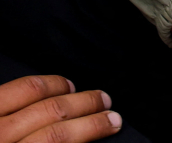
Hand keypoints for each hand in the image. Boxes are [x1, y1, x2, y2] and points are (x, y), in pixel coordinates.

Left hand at [0, 75, 119, 141]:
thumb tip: (86, 139)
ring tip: (81, 92)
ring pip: (33, 91)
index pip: (59, 137)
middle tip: (106, 102)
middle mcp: (1, 135)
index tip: (111, 124)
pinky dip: (38, 83)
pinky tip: (51, 86)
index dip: (91, 127)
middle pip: (53, 111)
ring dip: (64, 88)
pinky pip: (13, 86)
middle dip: (87, 104)